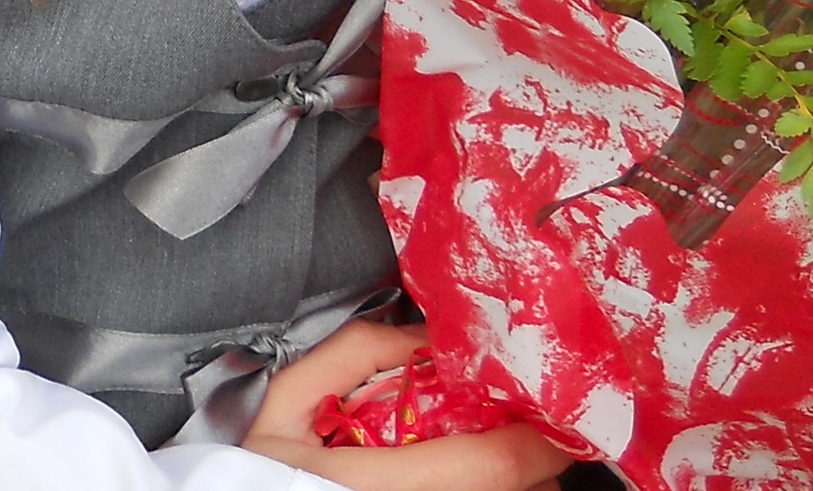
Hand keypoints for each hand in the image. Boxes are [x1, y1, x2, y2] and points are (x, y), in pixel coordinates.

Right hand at [241, 323, 572, 490]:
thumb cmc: (254, 472)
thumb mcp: (290, 400)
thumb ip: (357, 354)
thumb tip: (423, 338)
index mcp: (381, 484)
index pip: (495, 464)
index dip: (539, 437)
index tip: (557, 412)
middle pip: (513, 490)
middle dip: (531, 454)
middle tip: (526, 420)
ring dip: (513, 476)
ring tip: (497, 445)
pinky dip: (489, 487)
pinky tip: (466, 471)